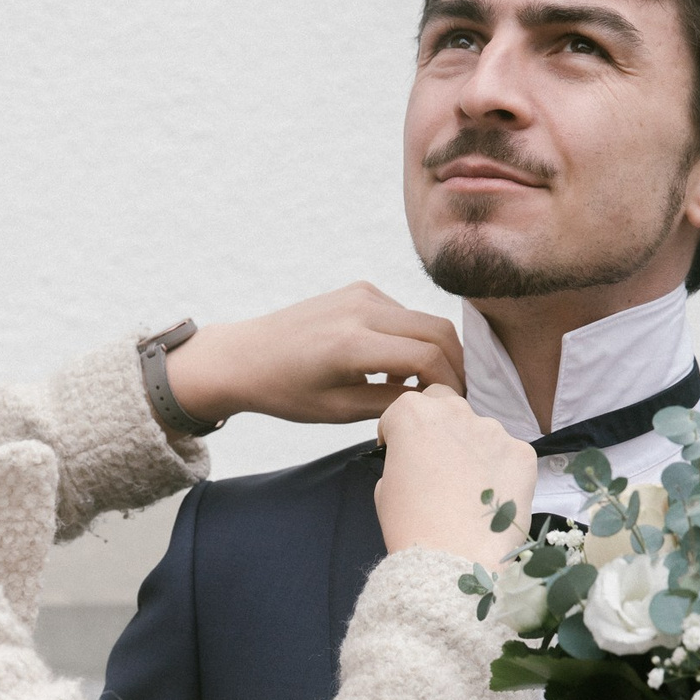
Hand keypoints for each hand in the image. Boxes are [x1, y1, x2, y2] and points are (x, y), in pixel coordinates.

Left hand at [162, 283, 465, 426]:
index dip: (449, 384)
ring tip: (425, 386)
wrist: (245, 356)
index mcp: (352, 344)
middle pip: (437, 330)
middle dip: (455, 364)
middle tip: (454, 395)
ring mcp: (361, 294)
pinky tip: (398, 367)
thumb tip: (434, 401)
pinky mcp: (359, 289)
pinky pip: (403, 313)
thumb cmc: (286, 391)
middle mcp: (361, 309)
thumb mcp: (339, 410)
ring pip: (424, 319)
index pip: (427, 357)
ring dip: (435, 351)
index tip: (452, 407)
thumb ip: (391, 404)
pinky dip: (413, 338)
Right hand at [374, 385, 534, 564]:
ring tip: (469, 488)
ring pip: (480, 430)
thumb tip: (415, 461)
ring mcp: (493, 431)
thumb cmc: (413, 527)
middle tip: (436, 460)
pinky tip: (492, 497)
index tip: (399, 454)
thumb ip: (400, 460)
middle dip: (437, 424)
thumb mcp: (385, 488)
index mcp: (412, 415)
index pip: (402, 411)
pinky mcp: (522, 453)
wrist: (455, 560)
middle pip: (444, 404)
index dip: (398, 434)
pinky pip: (509, 454)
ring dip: (472, 448)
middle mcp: (455, 412)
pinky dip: (500, 469)